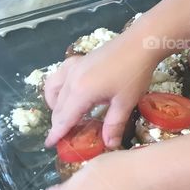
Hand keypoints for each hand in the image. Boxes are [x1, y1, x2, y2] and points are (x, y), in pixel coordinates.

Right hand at [44, 34, 156, 148]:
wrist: (140, 43)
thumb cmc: (134, 73)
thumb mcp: (126, 102)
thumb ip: (114, 125)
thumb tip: (110, 146)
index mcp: (81, 92)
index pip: (64, 118)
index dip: (56, 133)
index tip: (49, 144)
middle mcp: (71, 79)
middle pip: (58, 107)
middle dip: (58, 122)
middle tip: (65, 136)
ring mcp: (73, 67)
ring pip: (54, 91)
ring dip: (56, 106)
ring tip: (68, 116)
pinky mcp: (78, 60)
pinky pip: (59, 76)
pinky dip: (57, 87)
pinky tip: (68, 92)